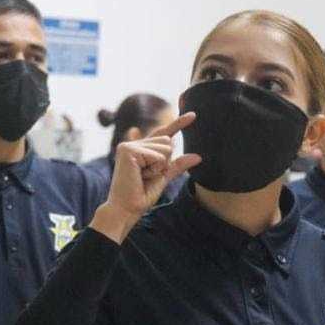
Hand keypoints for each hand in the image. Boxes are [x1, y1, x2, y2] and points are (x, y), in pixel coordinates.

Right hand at [90, 113, 200, 242]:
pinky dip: (154, 168)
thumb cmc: (141, 195)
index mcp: (139, 148)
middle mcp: (132, 143)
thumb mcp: (163, 177)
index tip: (193, 115)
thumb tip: (198, 156)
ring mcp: (129, 146)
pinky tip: (140, 175)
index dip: (178, 124)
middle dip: (164, 162)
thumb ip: (177, 165)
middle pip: (167, 142)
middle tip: (147, 176)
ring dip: (159, 166)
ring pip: (165, 148)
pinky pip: (157, 155)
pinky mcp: (129, 150)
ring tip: (142, 176)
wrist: (126, 209)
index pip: (163, 134)